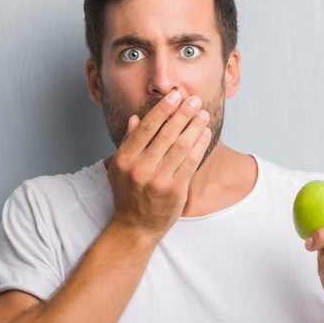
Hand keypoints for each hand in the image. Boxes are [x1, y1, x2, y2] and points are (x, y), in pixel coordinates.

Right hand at [107, 90, 211, 238]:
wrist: (134, 226)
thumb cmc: (127, 194)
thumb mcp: (119, 167)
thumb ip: (128, 142)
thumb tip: (136, 118)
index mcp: (124, 159)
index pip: (147, 128)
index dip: (163, 109)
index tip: (174, 95)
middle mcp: (140, 169)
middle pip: (166, 134)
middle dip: (183, 113)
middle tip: (194, 99)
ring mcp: (158, 181)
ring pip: (181, 146)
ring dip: (195, 126)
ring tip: (203, 114)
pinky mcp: (174, 191)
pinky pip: (191, 163)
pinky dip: (199, 146)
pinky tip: (205, 134)